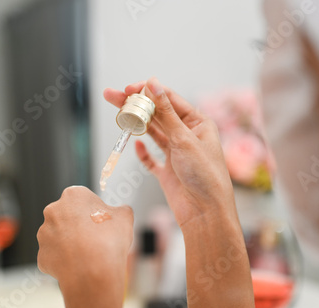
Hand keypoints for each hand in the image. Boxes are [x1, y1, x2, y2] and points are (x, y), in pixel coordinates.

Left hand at [37, 186, 132, 307]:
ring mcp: (44, 234)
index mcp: (73, 195)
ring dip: (72, 242)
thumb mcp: (125, 217)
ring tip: (89, 253)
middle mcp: (53, 211)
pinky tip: (80, 264)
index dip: (95, 210)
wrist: (93, 272)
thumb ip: (120, 210)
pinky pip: (56, 255)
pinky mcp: (42, 255)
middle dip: (80, 224)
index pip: (84, 198)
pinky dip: (66, 260)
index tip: (103, 222)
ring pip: (60, 236)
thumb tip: (120, 212)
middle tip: (97, 237)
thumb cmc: (109, 241)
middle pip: (69, 215)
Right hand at [104, 78, 236, 226]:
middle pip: (158, 115)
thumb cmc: (204, 174)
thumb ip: (166, 112)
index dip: (149, 92)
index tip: (129, 88)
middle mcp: (187, 136)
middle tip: (112, 95)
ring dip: (136, 124)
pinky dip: (143, 152)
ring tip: (118, 112)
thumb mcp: (184, 139)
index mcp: (198, 123)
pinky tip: (135, 144)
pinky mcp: (168, 172)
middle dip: (136, 104)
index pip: (170, 100)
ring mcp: (176, 154)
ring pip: (153, 134)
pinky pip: (151, 159)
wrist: (206, 212)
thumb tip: (153, 83)